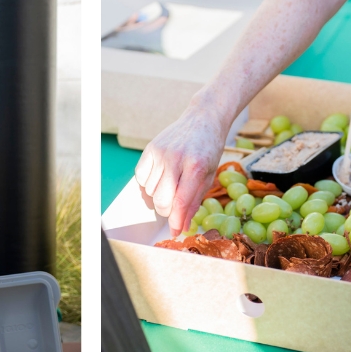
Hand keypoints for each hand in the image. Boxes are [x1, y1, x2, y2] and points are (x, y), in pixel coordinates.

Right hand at [136, 105, 229, 236]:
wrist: (203, 119)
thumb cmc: (209, 150)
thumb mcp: (209, 175)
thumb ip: (194, 200)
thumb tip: (183, 225)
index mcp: (196, 166)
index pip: (181, 201)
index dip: (177, 221)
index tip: (175, 232)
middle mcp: (176, 158)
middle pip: (161, 199)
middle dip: (167, 210)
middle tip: (175, 208)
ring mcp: (160, 152)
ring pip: (149, 190)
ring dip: (158, 195)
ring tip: (171, 186)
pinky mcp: (150, 148)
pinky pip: (140, 177)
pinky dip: (148, 183)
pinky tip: (160, 178)